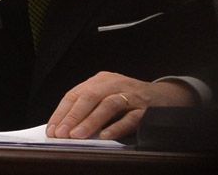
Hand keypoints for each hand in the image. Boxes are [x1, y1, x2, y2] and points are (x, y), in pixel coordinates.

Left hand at [46, 72, 196, 140]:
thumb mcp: (108, 97)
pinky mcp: (145, 108)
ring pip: (108, 104)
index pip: (77, 93)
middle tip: (62, 133)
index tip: (52, 128)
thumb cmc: (130, 99)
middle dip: (73, 116)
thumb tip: (65, 128)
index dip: (62, 111)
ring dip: (91, 121)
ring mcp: (131, 95)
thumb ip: (90, 109)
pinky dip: (116, 126)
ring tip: (78, 136)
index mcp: (102, 80)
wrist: (165, 97)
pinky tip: (105, 136)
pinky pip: (130, 117)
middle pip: (90, 96)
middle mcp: (115, 84)